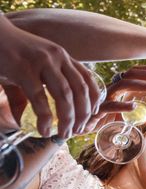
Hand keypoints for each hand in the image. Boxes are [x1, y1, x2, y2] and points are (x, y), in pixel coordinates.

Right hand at [0, 17, 100, 137]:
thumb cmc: (8, 54)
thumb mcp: (29, 69)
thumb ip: (32, 91)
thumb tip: (22, 120)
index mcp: (63, 57)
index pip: (87, 79)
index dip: (94, 98)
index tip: (94, 114)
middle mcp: (58, 58)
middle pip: (80, 89)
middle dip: (83, 113)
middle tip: (78, 131)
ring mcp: (42, 63)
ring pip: (65, 94)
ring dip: (68, 118)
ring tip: (64, 134)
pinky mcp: (24, 70)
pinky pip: (40, 97)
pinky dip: (45, 116)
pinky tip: (45, 129)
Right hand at [83, 65, 145, 133]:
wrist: (79, 128)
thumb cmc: (100, 119)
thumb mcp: (120, 113)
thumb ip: (132, 111)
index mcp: (116, 88)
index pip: (133, 72)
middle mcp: (110, 89)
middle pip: (131, 75)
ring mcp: (103, 98)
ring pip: (124, 85)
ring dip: (143, 86)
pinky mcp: (97, 110)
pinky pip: (110, 105)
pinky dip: (122, 105)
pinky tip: (133, 106)